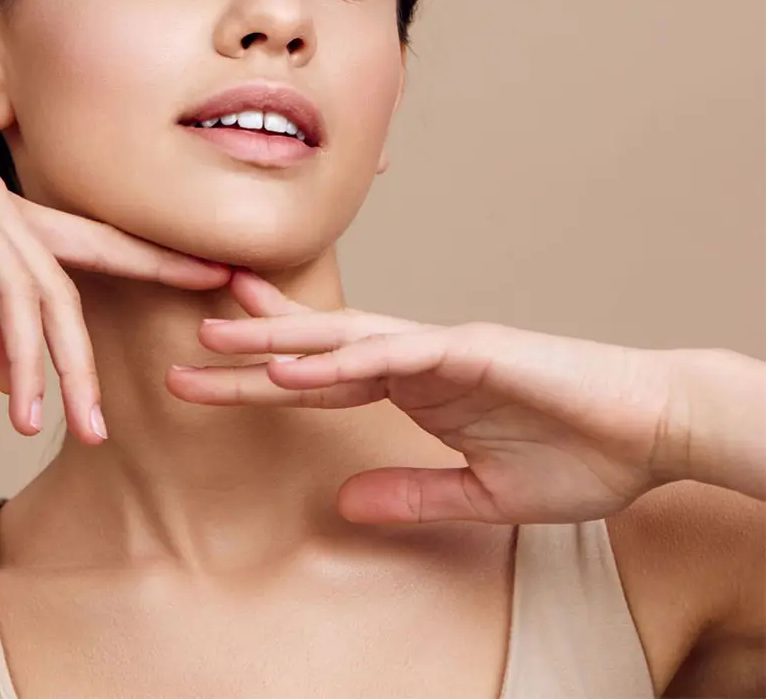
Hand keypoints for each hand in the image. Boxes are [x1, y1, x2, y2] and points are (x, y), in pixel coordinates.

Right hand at [0, 68, 231, 442]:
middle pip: (64, 290)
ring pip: (19, 285)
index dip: (160, 263)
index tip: (217, 286)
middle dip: (83, 364)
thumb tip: (4, 379)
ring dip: (28, 358)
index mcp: (4, 218)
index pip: (96, 248)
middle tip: (96, 430)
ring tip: (30, 420)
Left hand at [167, 269, 681, 524]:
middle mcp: (416, 360)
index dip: (264, 376)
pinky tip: (298, 363)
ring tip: (217, 338)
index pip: (321, 379)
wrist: (653, 434)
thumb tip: (343, 504)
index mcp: (414, 388)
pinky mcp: (473, 351)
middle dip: (251, 350)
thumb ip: (411, 494)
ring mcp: (440, 349)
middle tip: (187, 345)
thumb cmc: (580, 457)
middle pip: (315, 351)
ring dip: (279, 339)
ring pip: (343, 338)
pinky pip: (396, 353)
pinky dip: (345, 357)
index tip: (210, 370)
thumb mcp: (480, 495)